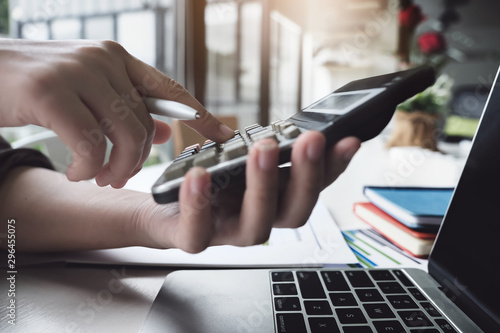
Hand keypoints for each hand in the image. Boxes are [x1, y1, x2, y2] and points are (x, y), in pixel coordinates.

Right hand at [0, 39, 233, 187]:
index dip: (201, 115)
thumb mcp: (86, 92)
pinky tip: (76, 173)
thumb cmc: (34, 86)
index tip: (225, 136)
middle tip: (116, 176)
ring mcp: (77, 71)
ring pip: (126, 134)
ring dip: (115, 167)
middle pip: (147, 124)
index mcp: (116, 58)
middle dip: (137, 161)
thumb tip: (165, 130)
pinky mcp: (50, 91)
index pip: (170, 90)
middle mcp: (103, 59)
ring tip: (97, 176)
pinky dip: (86, 168)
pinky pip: (89, 143)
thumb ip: (126, 107)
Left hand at [136, 133, 360, 252]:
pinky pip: (197, 232)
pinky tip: (199, 174)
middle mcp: (258, 219)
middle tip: (310, 140)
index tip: (348, 140)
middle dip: (305, 176)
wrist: (163, 208)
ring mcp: (227, 233)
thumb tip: (292, 127)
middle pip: (293, 212)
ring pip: (255, 226)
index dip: (333, 167)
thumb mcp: (238, 160)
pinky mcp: (192, 239)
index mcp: (274, 199)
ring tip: (263, 149)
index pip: (313, 187)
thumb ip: (266, 151)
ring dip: (263, 186)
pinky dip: (199, 203)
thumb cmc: (208, 181)